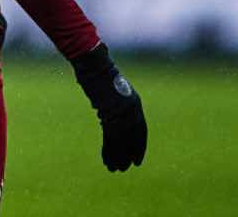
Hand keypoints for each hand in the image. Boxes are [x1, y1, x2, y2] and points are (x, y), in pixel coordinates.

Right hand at [71, 43, 147, 171]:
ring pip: (121, 141)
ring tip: (115, 169)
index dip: (139, 147)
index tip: (137, 160)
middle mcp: (131, 111)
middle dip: (129, 154)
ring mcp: (120, 112)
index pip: (141, 131)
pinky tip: (106, 161)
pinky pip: (109, 139)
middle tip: (126, 168)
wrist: (96, 68)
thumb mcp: (117, 90)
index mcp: (135, 104)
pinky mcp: (108, 115)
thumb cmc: (104, 77)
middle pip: (132, 138)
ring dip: (118, 156)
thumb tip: (117, 118)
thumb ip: (120, 105)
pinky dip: (108, 151)